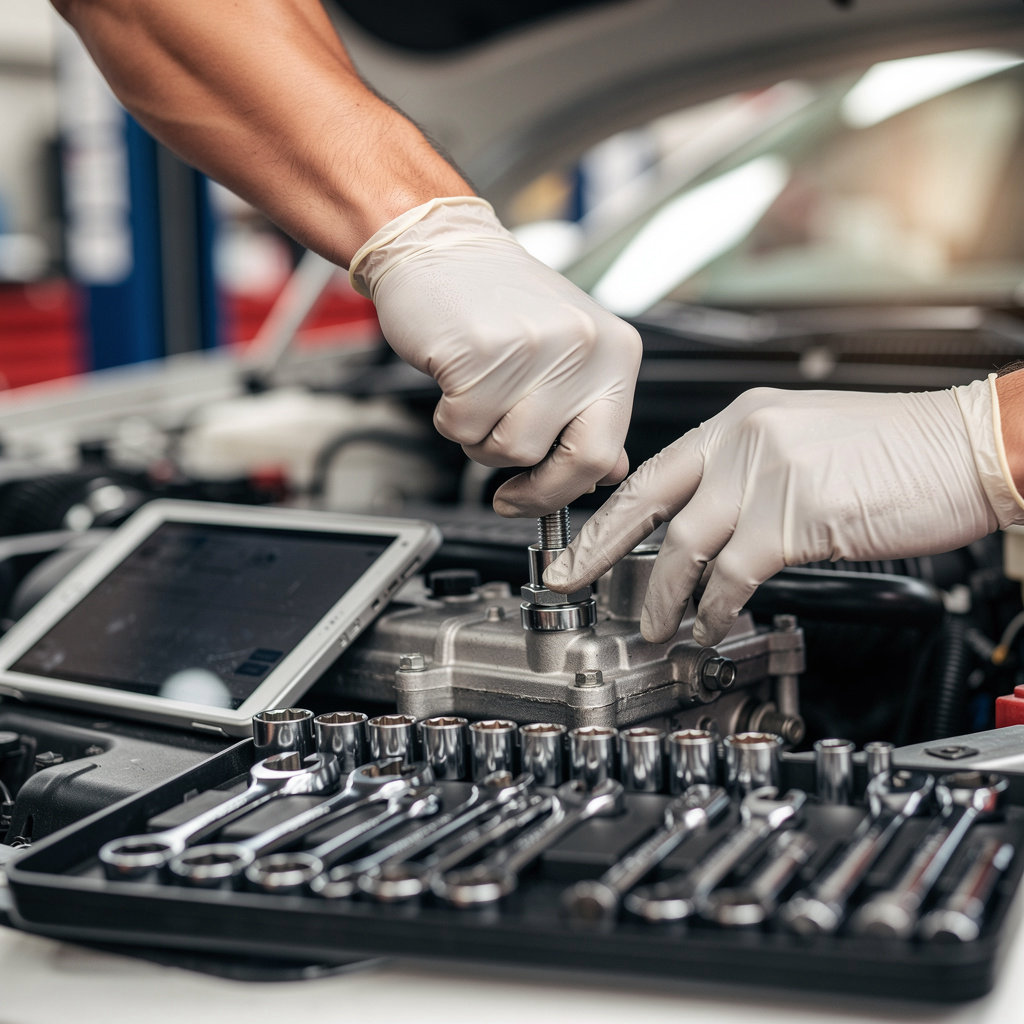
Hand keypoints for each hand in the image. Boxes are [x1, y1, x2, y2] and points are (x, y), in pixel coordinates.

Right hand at [350, 198, 641, 515]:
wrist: (439, 245)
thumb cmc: (495, 300)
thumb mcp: (566, 351)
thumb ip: (588, 412)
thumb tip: (609, 469)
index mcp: (616, 352)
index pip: (604, 454)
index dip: (563, 492)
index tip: (532, 502)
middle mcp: (586, 348)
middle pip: (564, 463)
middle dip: (529, 485)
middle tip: (501, 479)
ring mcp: (538, 349)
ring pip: (509, 450)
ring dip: (480, 438)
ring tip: (477, 394)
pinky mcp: (484, 352)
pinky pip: (463, 426)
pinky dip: (448, 416)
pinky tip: (454, 377)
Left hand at [543, 380, 1023, 645]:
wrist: (968, 447)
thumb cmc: (898, 453)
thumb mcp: (804, 446)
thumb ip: (748, 478)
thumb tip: (707, 527)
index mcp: (741, 422)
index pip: (655, 470)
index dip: (612, 513)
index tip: (582, 542)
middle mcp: (744, 439)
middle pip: (646, 502)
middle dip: (598, 548)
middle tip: (570, 581)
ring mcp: (766, 475)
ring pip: (683, 546)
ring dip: (663, 595)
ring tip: (656, 625)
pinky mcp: (794, 515)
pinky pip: (732, 573)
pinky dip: (715, 606)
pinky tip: (711, 623)